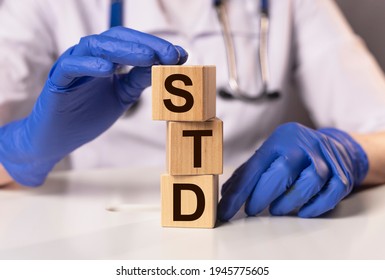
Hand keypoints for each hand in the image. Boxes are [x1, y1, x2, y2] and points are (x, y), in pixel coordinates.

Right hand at [0, 27, 187, 185]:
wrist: (57, 139)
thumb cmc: (88, 115)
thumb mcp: (122, 96)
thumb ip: (140, 80)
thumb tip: (167, 66)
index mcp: (105, 59)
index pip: (131, 43)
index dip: (155, 46)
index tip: (180, 55)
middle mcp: (89, 57)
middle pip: (116, 39)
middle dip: (146, 45)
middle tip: (170, 55)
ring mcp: (72, 65)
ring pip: (95, 47)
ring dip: (123, 51)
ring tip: (147, 58)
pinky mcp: (57, 80)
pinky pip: (71, 67)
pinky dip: (89, 66)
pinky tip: (108, 70)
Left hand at [218, 122, 368, 219]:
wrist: (337, 146)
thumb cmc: (295, 153)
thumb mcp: (270, 154)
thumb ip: (249, 172)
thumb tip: (226, 194)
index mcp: (280, 140)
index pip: (256, 165)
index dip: (239, 190)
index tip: (226, 210)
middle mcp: (303, 145)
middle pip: (283, 169)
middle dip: (263, 194)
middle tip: (252, 209)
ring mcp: (325, 158)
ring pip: (310, 180)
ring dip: (289, 200)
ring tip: (276, 210)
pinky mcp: (341, 173)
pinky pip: (332, 191)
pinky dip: (316, 205)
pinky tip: (303, 212)